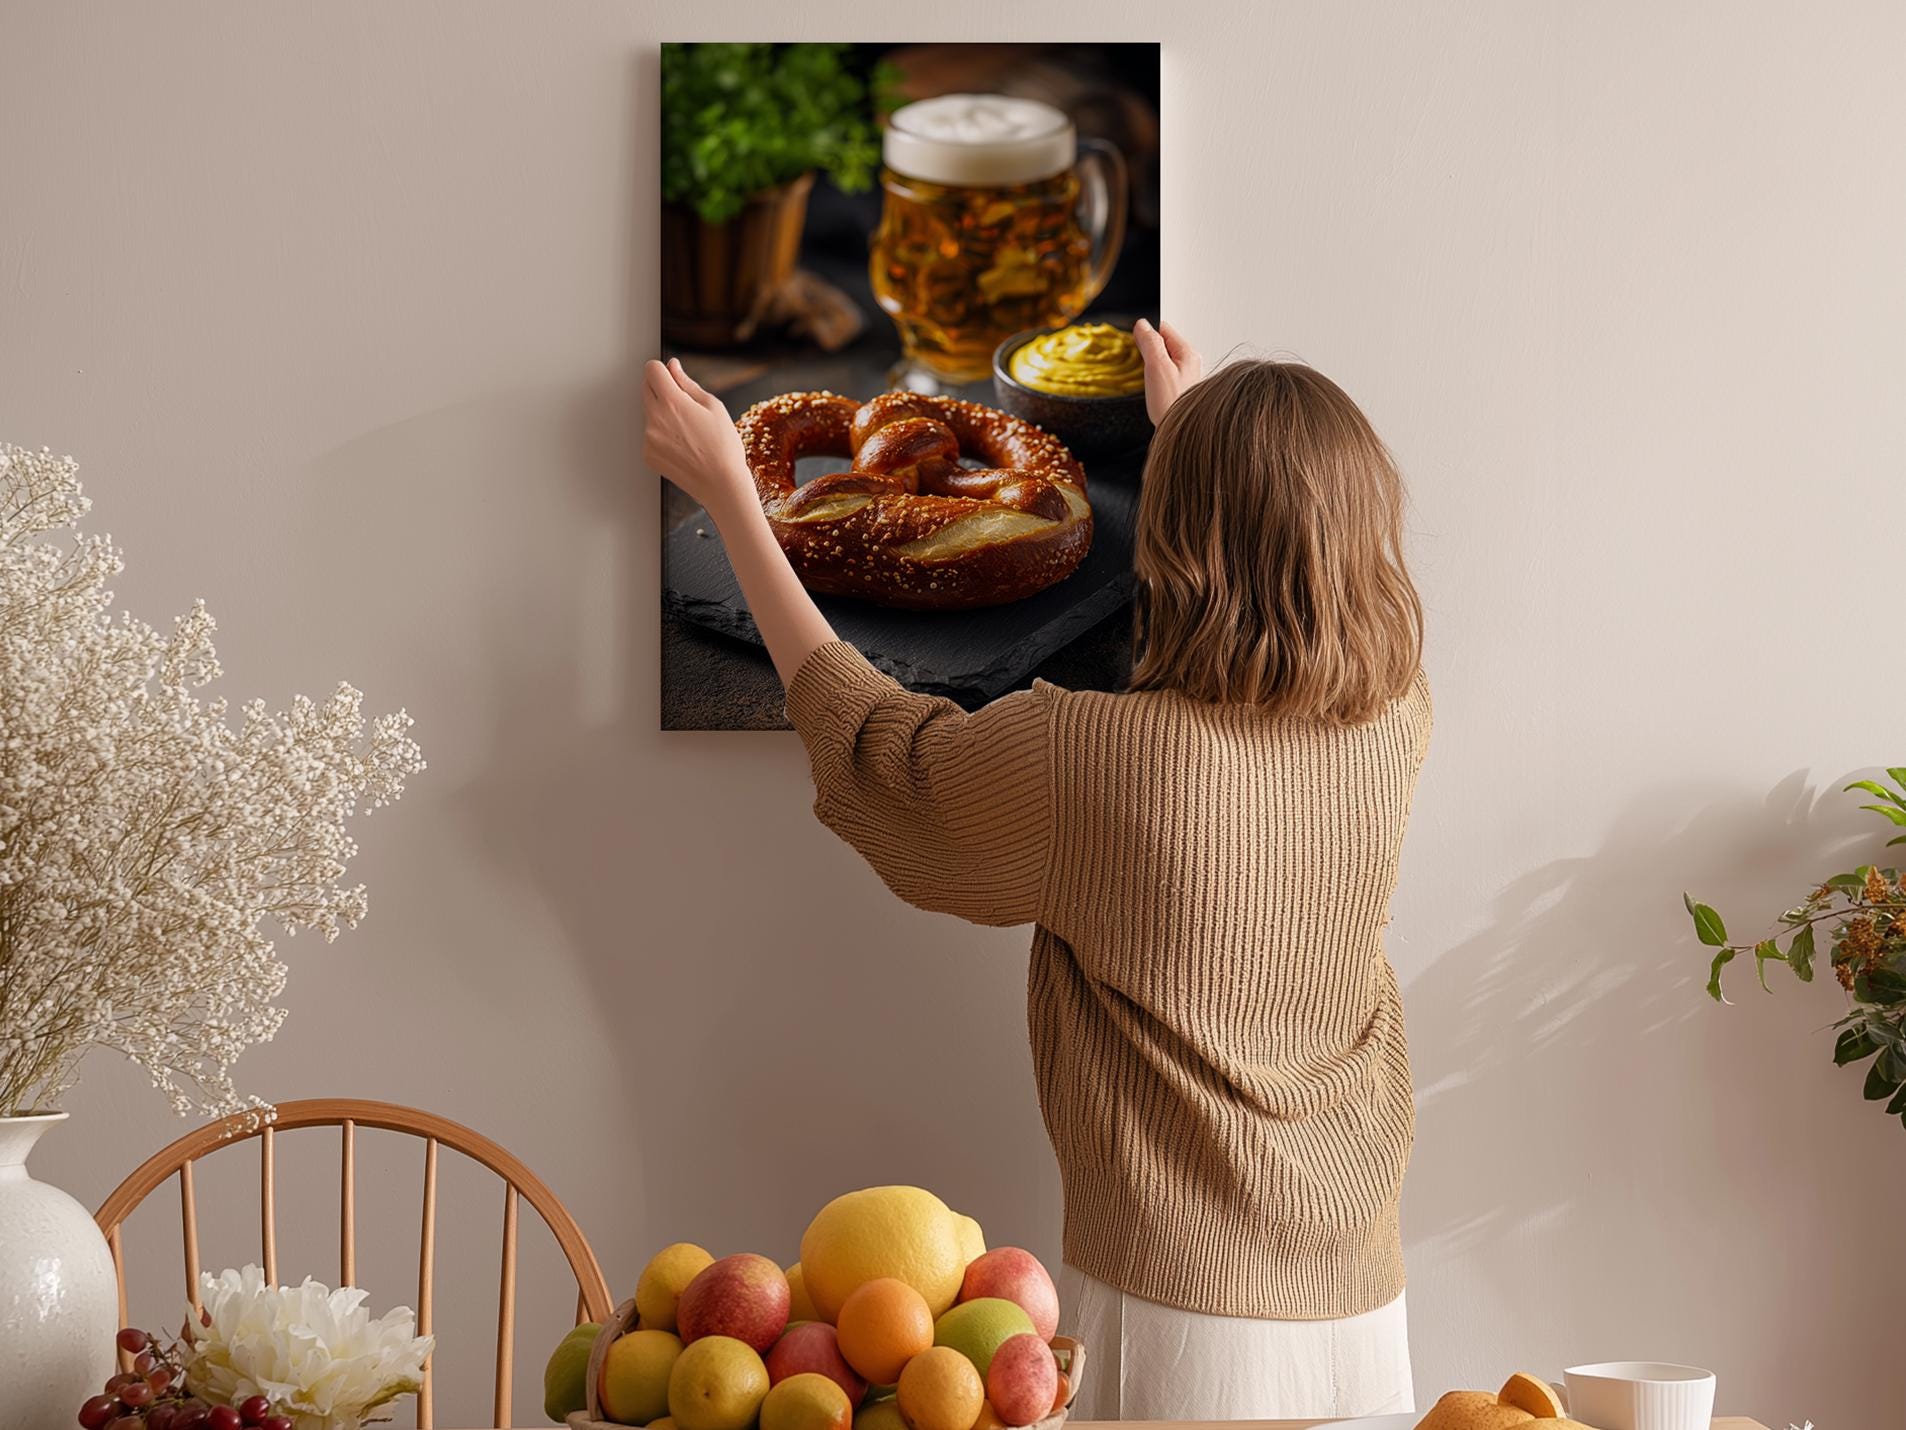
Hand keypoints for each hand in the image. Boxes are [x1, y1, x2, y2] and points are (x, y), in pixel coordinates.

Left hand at [642, 358, 752, 514]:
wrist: (721, 485)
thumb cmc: (723, 447)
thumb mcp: (713, 406)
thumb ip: (687, 383)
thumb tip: (673, 367)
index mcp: (671, 402)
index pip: (651, 369)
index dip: (663, 369)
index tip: (672, 376)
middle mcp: (654, 418)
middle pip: (645, 388)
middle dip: (661, 389)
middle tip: (685, 405)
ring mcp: (648, 438)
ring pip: (649, 413)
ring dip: (662, 413)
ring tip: (688, 431)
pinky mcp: (648, 454)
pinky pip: (650, 434)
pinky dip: (662, 435)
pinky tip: (683, 446)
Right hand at [1133, 319, 1202, 423]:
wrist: (1182, 435)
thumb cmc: (1172, 405)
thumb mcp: (1157, 368)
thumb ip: (1150, 343)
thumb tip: (1142, 325)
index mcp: (1188, 354)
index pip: (1164, 329)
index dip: (1147, 334)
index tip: (1136, 344)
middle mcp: (1190, 364)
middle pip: (1164, 345)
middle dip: (1148, 351)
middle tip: (1141, 365)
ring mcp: (1186, 378)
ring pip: (1164, 361)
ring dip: (1151, 367)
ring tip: (1148, 380)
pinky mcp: (1180, 391)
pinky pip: (1165, 376)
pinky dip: (1155, 379)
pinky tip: (1153, 391)